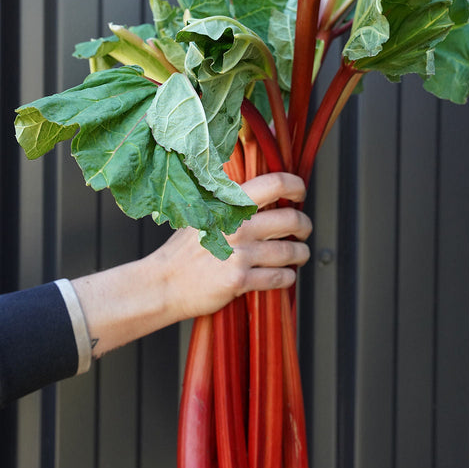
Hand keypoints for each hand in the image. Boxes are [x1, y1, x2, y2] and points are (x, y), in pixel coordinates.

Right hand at [149, 172, 311, 323]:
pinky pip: (279, 277)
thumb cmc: (183, 250)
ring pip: (290, 252)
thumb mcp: (201, 213)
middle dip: (304, 226)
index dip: (296, 186)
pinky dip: (288, 277)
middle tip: (303, 230)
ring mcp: (239, 254)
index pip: (275, 183)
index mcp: (229, 204)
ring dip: (301, 254)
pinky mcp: (239, 281)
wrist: (164, 283)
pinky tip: (285, 275)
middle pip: (291, 219)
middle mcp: (237, 226)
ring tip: (299, 255)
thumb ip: (229, 200)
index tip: (300, 193)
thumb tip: (258, 188)